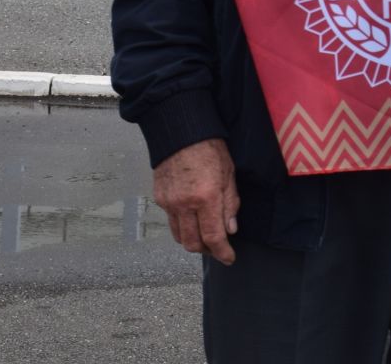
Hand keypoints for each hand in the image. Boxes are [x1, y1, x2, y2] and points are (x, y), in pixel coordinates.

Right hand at [153, 138, 238, 264]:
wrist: (182, 131)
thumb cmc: (210, 148)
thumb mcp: (229, 174)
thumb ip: (230, 204)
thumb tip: (231, 229)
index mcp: (206, 198)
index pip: (213, 237)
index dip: (222, 252)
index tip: (229, 258)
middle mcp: (184, 204)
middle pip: (192, 244)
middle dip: (207, 251)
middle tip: (218, 248)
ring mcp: (169, 202)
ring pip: (179, 236)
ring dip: (193, 241)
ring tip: (206, 236)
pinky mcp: (160, 198)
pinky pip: (171, 221)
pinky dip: (182, 226)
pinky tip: (193, 219)